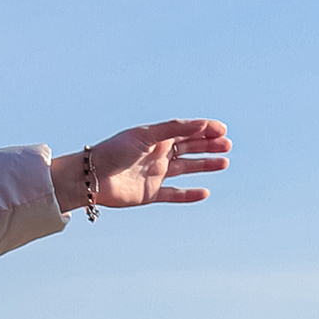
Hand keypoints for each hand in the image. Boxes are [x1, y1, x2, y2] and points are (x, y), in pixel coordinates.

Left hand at [57, 119, 230, 210]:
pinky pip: (174, 194)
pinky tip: (205, 192)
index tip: (222, 130)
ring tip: (224, 163)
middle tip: (227, 146)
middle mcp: (157, 154)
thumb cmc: (114, 151)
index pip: (186, 131)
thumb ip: (173, 129)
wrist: (91, 178)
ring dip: (205, 166)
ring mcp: (154, 174)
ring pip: (186, 169)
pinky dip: (189, 194)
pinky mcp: (150, 194)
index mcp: (156, 137)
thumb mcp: (146, 136)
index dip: (205, 130)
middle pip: (189, 148)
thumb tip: (202, 124)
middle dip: (209, 146)